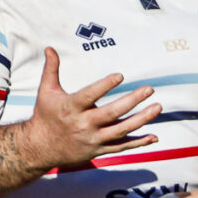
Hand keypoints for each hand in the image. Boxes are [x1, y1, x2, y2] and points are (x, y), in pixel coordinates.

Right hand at [15, 47, 158, 170]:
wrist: (40, 148)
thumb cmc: (45, 116)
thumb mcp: (46, 91)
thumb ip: (51, 69)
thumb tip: (50, 47)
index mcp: (71, 108)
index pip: (90, 95)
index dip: (105, 86)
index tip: (120, 75)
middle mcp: (83, 124)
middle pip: (112, 113)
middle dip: (132, 101)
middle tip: (149, 89)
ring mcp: (93, 139)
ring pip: (121, 130)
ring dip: (141, 120)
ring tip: (157, 107)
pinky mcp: (98, 150)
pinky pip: (122, 147)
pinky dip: (139, 143)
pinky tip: (154, 136)